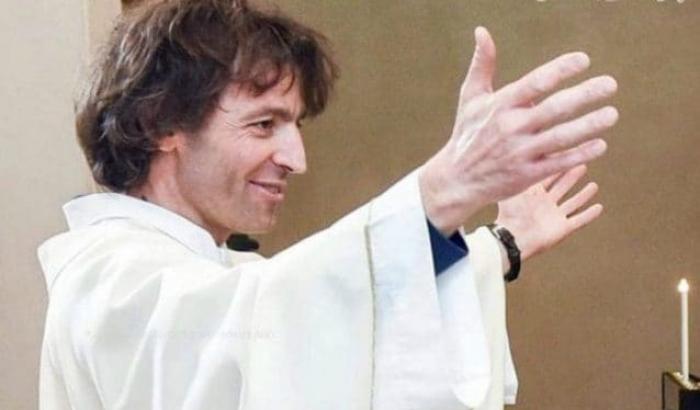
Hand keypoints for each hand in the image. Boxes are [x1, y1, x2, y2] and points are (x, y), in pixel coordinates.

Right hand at [419, 27, 617, 234]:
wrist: (457, 179)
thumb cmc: (467, 133)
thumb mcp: (470, 97)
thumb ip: (482, 64)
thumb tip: (482, 31)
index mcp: (500, 105)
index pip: (535, 83)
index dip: (560, 70)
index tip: (584, 60)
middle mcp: (511, 127)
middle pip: (554, 109)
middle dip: (584, 96)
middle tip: (610, 84)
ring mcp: (520, 152)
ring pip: (560, 137)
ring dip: (588, 125)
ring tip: (612, 114)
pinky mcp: (527, 175)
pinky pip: (558, 163)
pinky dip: (580, 154)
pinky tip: (601, 145)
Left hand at [495, 164, 601, 260]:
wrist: (512, 238)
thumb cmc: (508, 215)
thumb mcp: (511, 190)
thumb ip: (517, 174)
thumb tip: (514, 156)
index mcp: (533, 194)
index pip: (548, 176)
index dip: (557, 166)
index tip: (567, 153)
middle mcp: (545, 204)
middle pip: (562, 187)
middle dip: (572, 176)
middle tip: (582, 164)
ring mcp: (554, 217)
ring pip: (573, 203)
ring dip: (583, 195)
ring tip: (594, 186)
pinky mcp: (562, 229)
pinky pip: (579, 220)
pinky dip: (589, 215)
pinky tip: (599, 207)